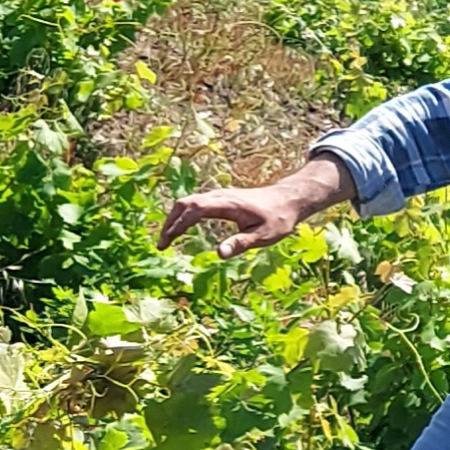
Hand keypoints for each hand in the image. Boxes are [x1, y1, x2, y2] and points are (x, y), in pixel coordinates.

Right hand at [157, 156, 351, 255]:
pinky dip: (182, 214)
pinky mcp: (220, 198)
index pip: (194, 211)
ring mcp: (219, 195)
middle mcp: (220, 196)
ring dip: (174, 218)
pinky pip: (195, 203)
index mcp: (228, 204)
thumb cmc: (278, 219)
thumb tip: (218, 254)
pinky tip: (181, 228)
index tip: (167, 243)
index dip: (178, 225)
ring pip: (188, 201)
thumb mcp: (263, 236)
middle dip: (170, 222)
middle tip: (162, 245)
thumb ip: (240, 243)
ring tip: (167, 239)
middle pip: (185, 203)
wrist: (287, 200)